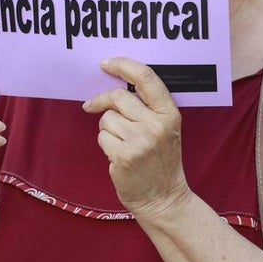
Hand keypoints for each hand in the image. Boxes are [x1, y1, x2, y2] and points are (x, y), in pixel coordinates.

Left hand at [83, 58, 190, 220]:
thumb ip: (146, 106)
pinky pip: (102, 137)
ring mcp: (141, 140)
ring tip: (121, 143)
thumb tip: (112, 83)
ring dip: (107, 128)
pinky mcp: (125, 155)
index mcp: (169, 113)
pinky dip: (105, 144)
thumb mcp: (164, 128)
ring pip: (106, 118)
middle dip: (102, 101)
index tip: (105, 63)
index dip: (122, 65)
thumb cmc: (159, 161)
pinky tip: (119, 156)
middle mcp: (157, 124)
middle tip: (93, 107)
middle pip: (117, 96)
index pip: (145, 77)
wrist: (164, 198)